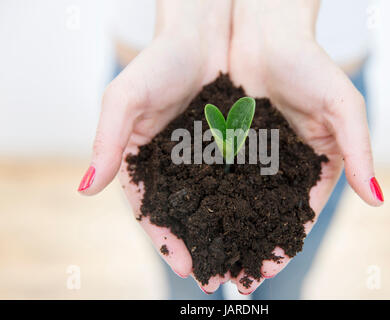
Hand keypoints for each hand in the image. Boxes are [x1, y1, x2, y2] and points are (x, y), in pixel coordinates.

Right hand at [78, 0, 231, 292]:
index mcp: (145, 162)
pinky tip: (262, 221)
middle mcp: (176, 166)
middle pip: (186, 216)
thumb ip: (107, 141)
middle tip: (219, 278)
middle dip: (201, 247)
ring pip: (216, 204)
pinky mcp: (233, 146)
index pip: (152, 211)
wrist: (202, 34)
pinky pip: (241, 180)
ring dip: (228, 233)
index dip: (165, 240)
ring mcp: (205, 158)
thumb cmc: (159, 61)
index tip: (185, 265)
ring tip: (244, 260)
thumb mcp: (125, 97)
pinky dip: (249, 203)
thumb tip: (84, 188)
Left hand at [228, 0, 383, 293]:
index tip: (262, 271)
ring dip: (220, 230)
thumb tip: (379, 198)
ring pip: (234, 202)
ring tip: (201, 257)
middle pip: (263, 217)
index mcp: (313, 166)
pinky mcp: (223, 141)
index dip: (282, 247)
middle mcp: (280, 167)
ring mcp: (250, 155)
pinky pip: (211, 174)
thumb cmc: (310, 63)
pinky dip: (202, 197)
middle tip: (226, 277)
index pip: (298, 218)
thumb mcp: (342, 104)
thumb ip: (359, 150)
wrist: (266, 31)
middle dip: (246, 247)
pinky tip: (187, 216)